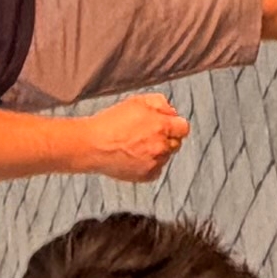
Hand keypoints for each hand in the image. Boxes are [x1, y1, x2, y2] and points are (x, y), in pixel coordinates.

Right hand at [65, 95, 191, 178]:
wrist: (92, 146)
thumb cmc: (111, 122)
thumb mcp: (136, 102)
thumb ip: (159, 103)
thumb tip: (172, 111)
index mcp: (162, 126)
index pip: (184, 128)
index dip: (175, 125)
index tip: (166, 126)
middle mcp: (161, 145)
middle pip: (176, 143)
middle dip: (166, 138)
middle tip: (146, 135)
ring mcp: (155, 162)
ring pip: (165, 157)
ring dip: (157, 151)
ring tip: (136, 146)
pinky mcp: (147, 176)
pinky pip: (156, 170)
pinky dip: (149, 165)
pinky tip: (134, 157)